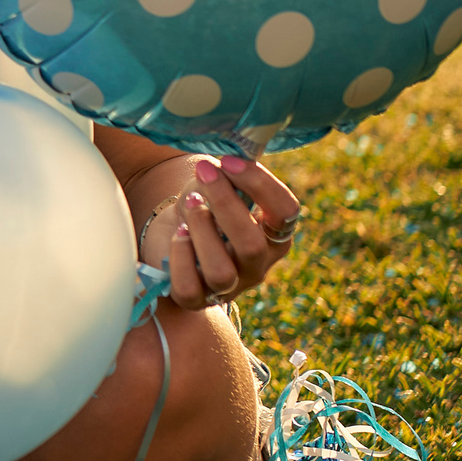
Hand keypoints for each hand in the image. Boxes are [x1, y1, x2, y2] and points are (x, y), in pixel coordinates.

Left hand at [157, 155, 300, 310]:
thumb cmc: (205, 207)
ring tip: (190, 204)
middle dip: (225, 203)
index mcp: (275, 234)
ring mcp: (229, 286)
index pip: (286, 213)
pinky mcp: (196, 299)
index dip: (260, 183)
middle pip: (252, 245)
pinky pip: (188, 289)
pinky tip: (178, 235)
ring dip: (202, 231)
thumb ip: (228, 176)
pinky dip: (179, 258)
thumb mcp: (219, 186)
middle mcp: (258, 265)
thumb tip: (227, 163)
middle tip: (204, 174)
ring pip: (221, 272)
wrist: (175, 236)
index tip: (228, 161)